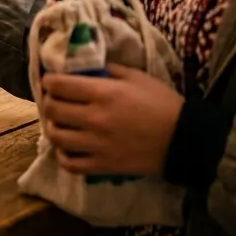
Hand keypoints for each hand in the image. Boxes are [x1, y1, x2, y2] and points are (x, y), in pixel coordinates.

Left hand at [40, 64, 183, 176]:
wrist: (186, 140)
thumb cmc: (163, 104)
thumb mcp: (138, 76)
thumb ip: (109, 70)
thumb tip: (86, 69)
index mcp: (103, 93)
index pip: (58, 85)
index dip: (49, 81)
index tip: (52, 81)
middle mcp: (95, 118)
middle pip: (52, 110)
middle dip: (49, 102)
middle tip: (55, 101)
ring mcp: (97, 144)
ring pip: (56, 137)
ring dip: (53, 128)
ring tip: (60, 124)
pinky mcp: (103, 166)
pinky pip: (70, 164)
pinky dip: (63, 156)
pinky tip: (69, 148)